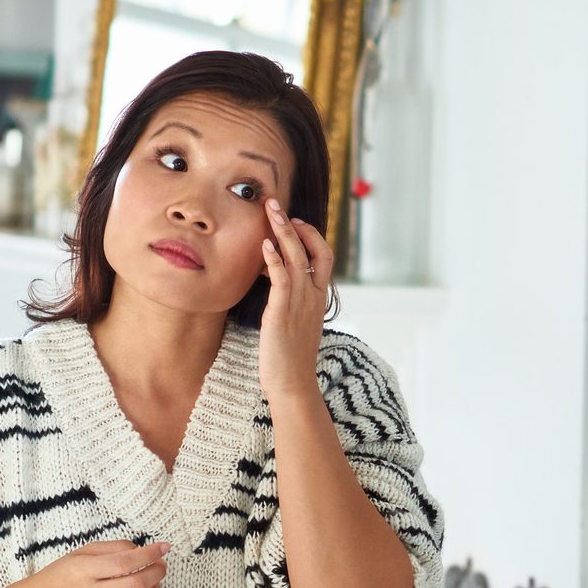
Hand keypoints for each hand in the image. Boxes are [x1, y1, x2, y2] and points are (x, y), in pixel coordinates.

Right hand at [15, 540, 169, 587]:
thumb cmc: (63, 575)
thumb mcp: (82, 553)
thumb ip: (113, 548)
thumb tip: (142, 550)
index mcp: (83, 570)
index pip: (125, 562)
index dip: (150, 554)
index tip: (164, 548)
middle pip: (135, 585)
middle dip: (157, 573)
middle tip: (161, 566)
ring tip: (156, 585)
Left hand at [258, 197, 332, 404]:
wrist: (293, 384)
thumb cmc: (290, 358)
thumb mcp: (296, 324)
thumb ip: (292, 303)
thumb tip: (278, 287)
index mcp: (319, 298)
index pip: (323, 257)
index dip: (311, 236)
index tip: (293, 222)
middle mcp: (314, 296)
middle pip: (314, 249)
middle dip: (294, 224)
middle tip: (275, 203)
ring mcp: (301, 302)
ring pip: (297, 256)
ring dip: (282, 231)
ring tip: (269, 210)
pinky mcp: (283, 310)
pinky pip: (282, 277)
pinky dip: (274, 258)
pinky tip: (264, 245)